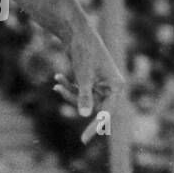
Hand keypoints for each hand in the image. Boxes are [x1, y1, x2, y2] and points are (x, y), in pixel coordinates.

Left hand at [52, 22, 125, 141]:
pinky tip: (57, 79)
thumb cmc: (85, 52)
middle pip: (94, 107)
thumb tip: (85, 114)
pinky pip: (81, 92)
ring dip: (69, 93)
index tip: (83, 140)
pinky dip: (69, 87)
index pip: (106, 113)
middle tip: (57, 89)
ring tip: (56, 82)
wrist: (79, 32)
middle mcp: (112, 87)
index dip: (95, 127)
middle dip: (74, 99)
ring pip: (85, 100)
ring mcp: (102, 84)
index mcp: (117, 86)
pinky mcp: (93, 80)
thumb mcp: (84, 76)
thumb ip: (84, 96)